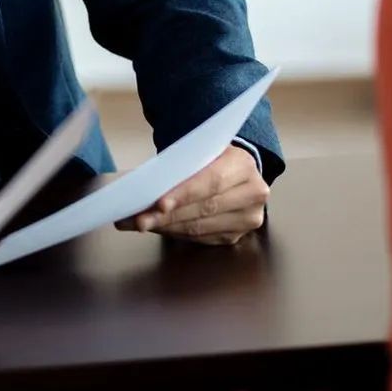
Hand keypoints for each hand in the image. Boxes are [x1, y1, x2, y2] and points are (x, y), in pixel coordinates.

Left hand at [116, 144, 267, 244]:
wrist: (234, 172)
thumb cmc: (209, 160)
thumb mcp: (198, 152)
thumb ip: (177, 167)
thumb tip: (141, 186)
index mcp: (243, 164)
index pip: (212, 181)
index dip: (185, 194)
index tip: (159, 204)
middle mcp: (253, 193)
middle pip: (205, 208)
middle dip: (168, 216)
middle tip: (138, 219)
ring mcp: (248, 218)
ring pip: (201, 227)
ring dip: (167, 227)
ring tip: (141, 224)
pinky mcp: (237, 236)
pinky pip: (201, 238)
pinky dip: (176, 233)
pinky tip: (159, 228)